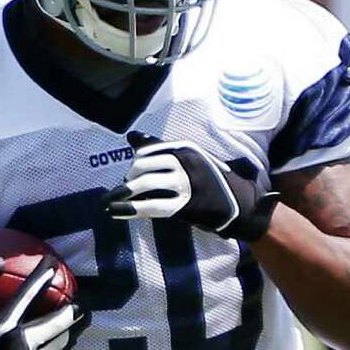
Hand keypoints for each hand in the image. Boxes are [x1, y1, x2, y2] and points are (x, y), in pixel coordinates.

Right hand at [0, 257, 87, 349]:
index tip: (52, 262)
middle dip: (74, 310)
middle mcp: (19, 344)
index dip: (43, 275)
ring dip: (73, 328)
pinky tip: (68, 337)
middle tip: (84, 299)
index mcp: (2, 324)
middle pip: (58, 322)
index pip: (29, 294)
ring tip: (82, 317)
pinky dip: (64, 344)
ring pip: (60, 341)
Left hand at [106, 135, 276, 240]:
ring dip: (122, 195)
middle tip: (124, 192)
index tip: (131, 175)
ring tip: (110, 203)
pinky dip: (131, 210)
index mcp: (185, 148)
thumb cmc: (212, 182)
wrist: (240, 205)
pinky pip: (152, 206)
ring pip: (144, 185)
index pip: (148, 150)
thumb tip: (131, 136)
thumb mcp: (190, 160)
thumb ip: (161, 149)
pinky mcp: (185, 205)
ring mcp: (186, 183)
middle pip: (143, 166)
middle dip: (129, 180)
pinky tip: (117, 213)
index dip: (135, 163)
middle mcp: (185, 162)